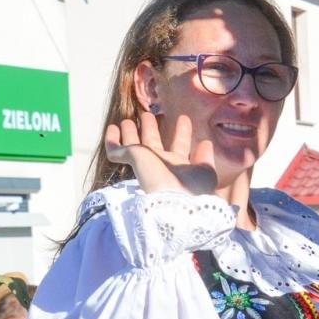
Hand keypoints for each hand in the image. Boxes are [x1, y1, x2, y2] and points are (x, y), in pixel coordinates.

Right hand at [104, 111, 218, 195]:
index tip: (184, 118)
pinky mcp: (132, 161)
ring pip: (133, 145)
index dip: (182, 132)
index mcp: (179, 166)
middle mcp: (160, 164)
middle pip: (152, 142)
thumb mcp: (205, 172)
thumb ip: (205, 157)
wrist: (173, 203)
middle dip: (150, 128)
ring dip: (130, 132)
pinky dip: (112, 140)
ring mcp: (145, 163)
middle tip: (148, 114)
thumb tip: (206, 142)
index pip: (180, 145)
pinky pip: (116, 150)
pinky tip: (112, 127)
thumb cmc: (192, 189)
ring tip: (127, 120)